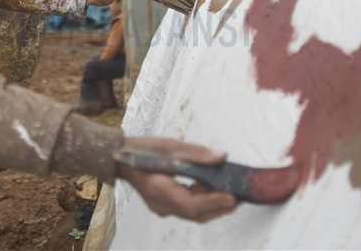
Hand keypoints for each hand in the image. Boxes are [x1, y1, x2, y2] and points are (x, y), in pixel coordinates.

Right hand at [116, 137, 238, 221]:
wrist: (119, 157)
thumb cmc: (143, 150)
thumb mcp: (171, 147)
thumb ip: (198, 154)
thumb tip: (222, 158)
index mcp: (161, 192)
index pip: (193, 206)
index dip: (215, 202)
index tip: (234, 196)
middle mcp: (162, 205)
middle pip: (196, 214)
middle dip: (220, 206)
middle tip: (241, 197)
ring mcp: (163, 207)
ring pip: (193, 212)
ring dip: (213, 204)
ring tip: (232, 192)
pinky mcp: (164, 204)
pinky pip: (187, 206)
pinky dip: (202, 199)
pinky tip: (213, 188)